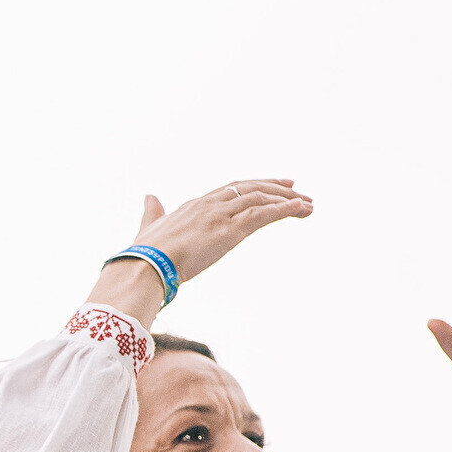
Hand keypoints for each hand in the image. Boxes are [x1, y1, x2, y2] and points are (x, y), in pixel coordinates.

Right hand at [87, 179, 311, 322]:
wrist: (145, 266)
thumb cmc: (143, 254)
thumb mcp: (148, 227)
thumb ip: (152, 212)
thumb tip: (149, 196)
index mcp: (195, 204)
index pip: (231, 189)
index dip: (254, 186)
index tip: (274, 187)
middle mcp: (210, 204)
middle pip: (250, 188)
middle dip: (276, 188)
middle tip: (298, 191)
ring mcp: (220, 215)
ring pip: (260, 199)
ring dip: (288, 201)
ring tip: (308, 206)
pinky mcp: (229, 230)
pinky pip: (262, 214)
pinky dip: (283, 210)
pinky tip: (299, 209)